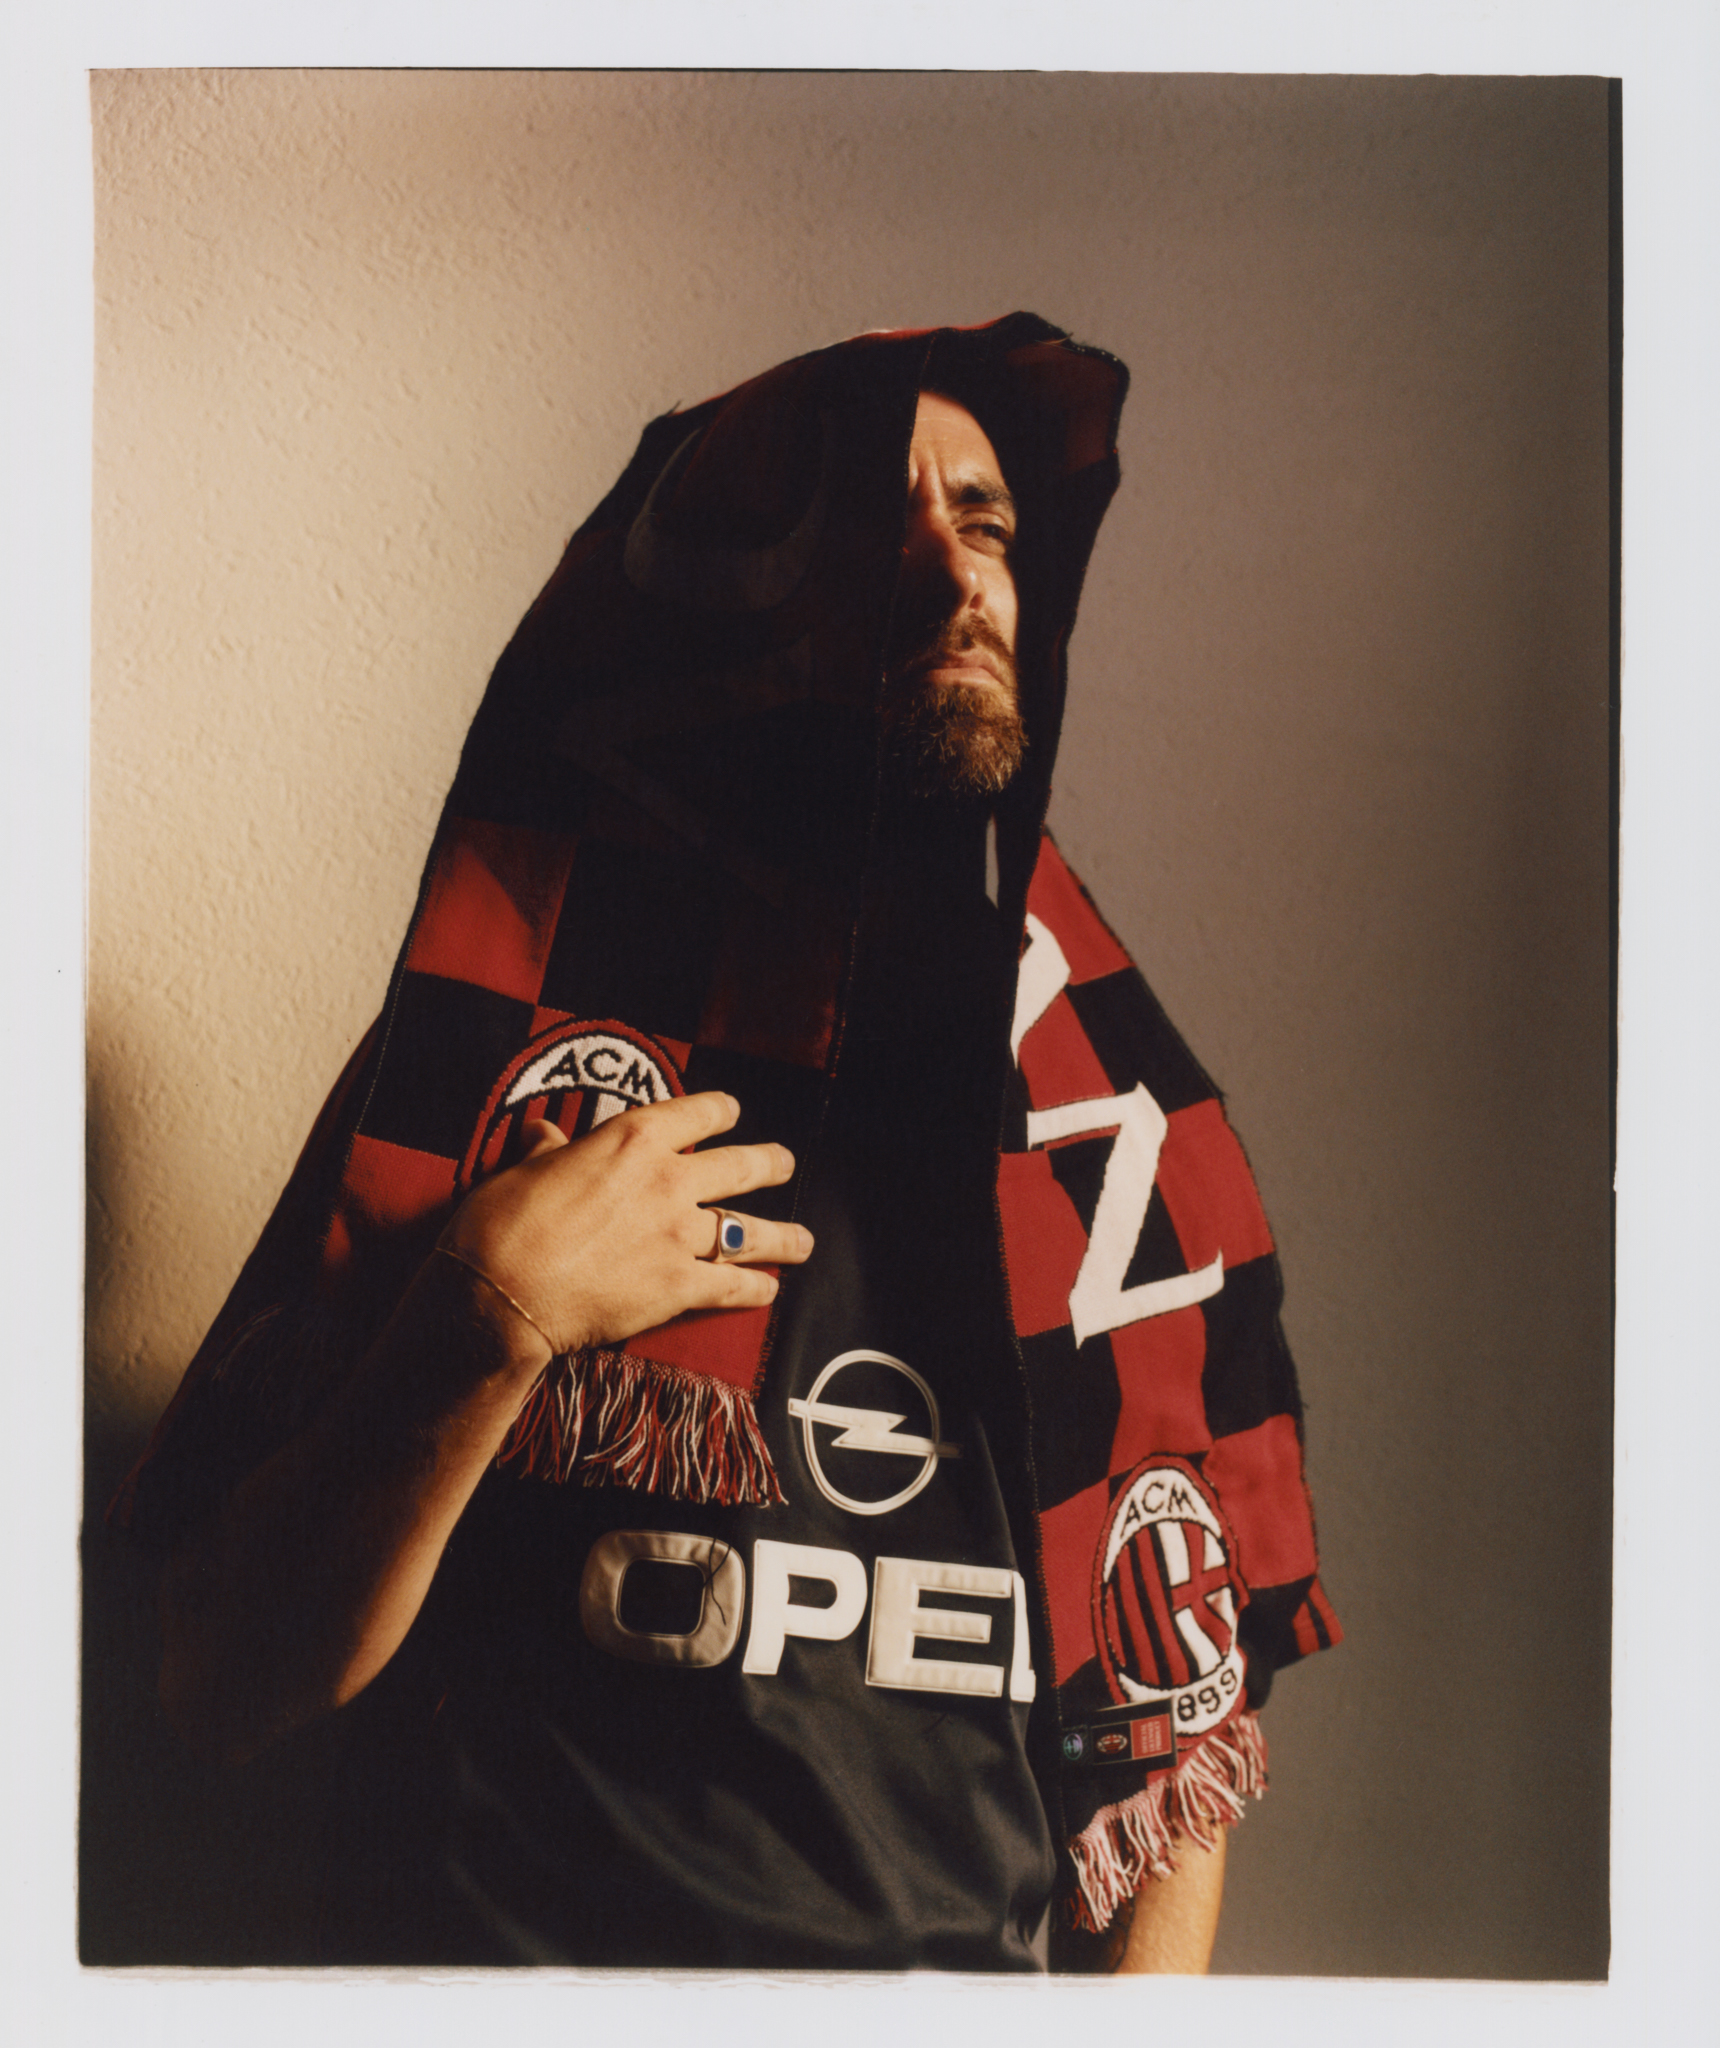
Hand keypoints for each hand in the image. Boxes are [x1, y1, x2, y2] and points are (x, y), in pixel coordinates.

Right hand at [439, 1091, 811, 1356]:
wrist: (503, 1295)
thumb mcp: (521, 1171)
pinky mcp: (680, 1287)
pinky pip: (733, 1286)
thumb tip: (542, 1132)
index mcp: (631, 1139)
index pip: (694, 1114)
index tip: (732, 1111)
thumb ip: (546, 1151)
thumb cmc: (501, 1225)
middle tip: (784, 1163)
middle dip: (768, 1164)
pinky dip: (755, 1289)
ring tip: (803, 1241)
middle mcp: (669, 1181)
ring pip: (749, 1231)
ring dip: (782, 1236)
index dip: (719, 1111)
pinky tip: (770, 1290)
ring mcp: (680, 1235)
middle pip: (739, 1168)